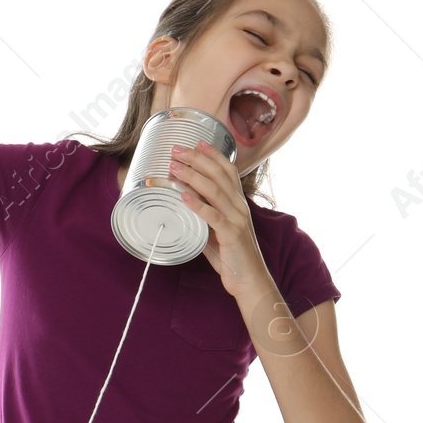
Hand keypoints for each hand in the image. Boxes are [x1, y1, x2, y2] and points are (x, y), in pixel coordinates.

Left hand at [168, 140, 270, 297]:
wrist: (249, 281)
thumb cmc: (231, 257)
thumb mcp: (215, 233)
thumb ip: (203, 218)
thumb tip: (183, 207)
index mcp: (237, 203)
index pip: (227, 171)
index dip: (213, 154)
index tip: (196, 142)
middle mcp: (239, 207)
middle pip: (219, 175)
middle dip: (197, 159)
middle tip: (176, 150)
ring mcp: (237, 219)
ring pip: (215, 191)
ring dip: (192, 176)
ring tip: (173, 167)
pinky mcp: (232, 235)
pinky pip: (213, 216)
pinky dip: (198, 204)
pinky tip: (183, 195)